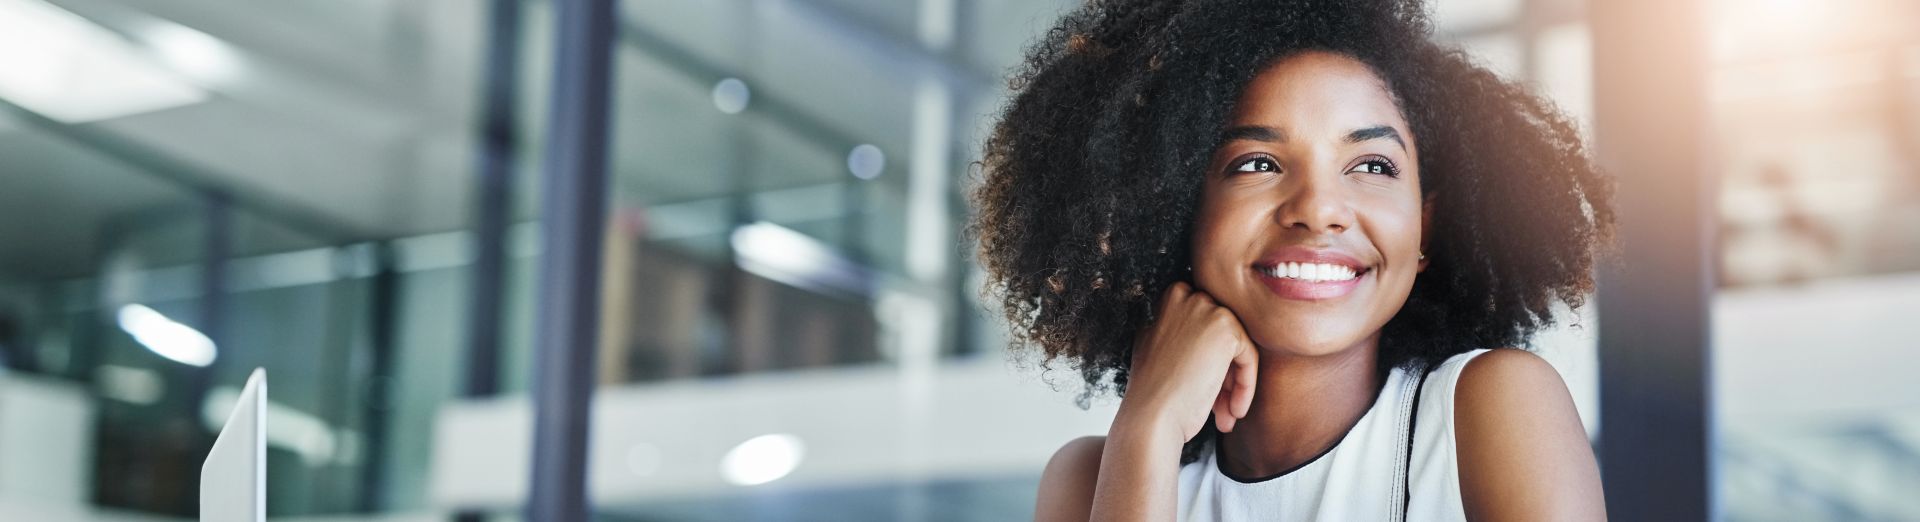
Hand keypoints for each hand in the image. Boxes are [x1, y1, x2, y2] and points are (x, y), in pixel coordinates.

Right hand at [1115, 281, 1259, 442]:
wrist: (1150, 417)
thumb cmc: (1152, 394)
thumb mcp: (1157, 349)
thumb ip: (1180, 333)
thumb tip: (1210, 340)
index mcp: (1167, 299)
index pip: (1204, 325)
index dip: (1207, 360)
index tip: (1205, 388)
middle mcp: (1185, 296)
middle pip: (1222, 334)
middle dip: (1223, 373)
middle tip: (1219, 407)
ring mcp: (1206, 309)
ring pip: (1237, 347)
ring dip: (1234, 384)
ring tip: (1225, 415)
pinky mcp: (1226, 330)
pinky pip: (1249, 357)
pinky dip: (1245, 386)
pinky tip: (1233, 412)